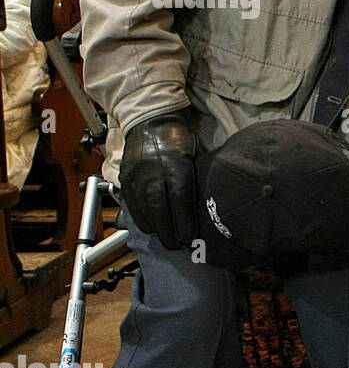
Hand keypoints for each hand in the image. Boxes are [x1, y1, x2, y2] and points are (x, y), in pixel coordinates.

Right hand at [120, 112, 197, 249]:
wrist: (149, 121)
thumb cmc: (178, 140)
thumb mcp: (194, 157)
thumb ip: (194, 182)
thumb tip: (205, 208)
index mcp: (177, 166)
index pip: (181, 200)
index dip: (185, 222)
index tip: (191, 238)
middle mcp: (155, 172)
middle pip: (160, 210)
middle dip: (169, 233)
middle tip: (178, 246)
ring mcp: (137, 176)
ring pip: (143, 210)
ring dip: (155, 228)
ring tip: (165, 239)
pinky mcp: (125, 178)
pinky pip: (131, 204)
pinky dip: (140, 218)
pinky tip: (150, 225)